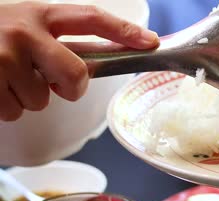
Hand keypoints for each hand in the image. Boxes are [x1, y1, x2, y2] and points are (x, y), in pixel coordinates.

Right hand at [0, 1, 158, 120]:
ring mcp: (4, 58)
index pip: (91, 17)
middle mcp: (25, 32)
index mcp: (39, 14)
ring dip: (25, 96)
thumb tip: (86, 71)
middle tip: (52, 83)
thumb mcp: (22, 26)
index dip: (124, 30)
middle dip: (70, 88)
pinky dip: (3, 107)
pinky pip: (14, 112)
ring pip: (41, 100)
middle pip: (77, 76)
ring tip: (1, 76)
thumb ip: (54, 43)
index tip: (150, 41)